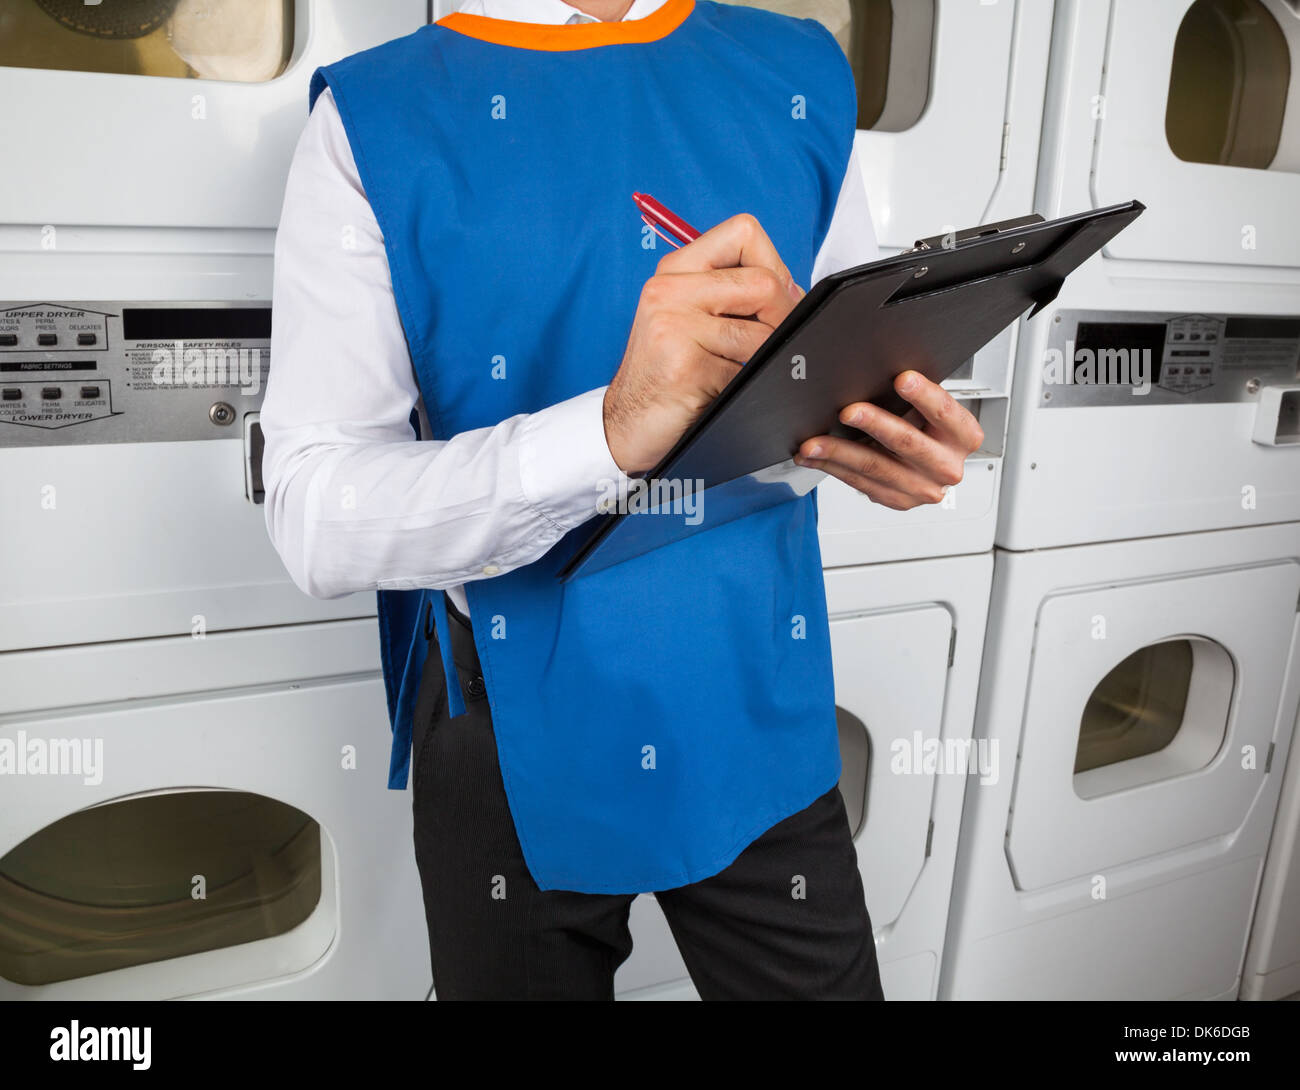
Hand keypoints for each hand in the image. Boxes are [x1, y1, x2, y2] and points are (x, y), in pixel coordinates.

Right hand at [604, 213, 804, 473]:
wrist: (626, 425)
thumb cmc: (667, 372)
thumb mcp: (690, 317)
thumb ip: (734, 292)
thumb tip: (795, 291)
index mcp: (675, 269)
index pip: (744, 232)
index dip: (773, 264)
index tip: (769, 298)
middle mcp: (668, 290)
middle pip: (764, 282)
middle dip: (783, 317)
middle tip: (770, 343)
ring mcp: (673, 327)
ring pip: (763, 333)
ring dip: (766, 358)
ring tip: (740, 371)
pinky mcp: (683, 367)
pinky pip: (747, 371)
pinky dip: (748, 387)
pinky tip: (722, 392)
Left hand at [793, 371, 983, 509]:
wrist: (931, 468)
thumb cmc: (928, 430)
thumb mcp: (930, 411)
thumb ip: (914, 397)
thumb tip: (876, 373)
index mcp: (963, 436)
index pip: (945, 412)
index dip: (924, 395)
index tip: (902, 378)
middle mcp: (947, 465)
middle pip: (906, 441)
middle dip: (874, 424)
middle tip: (848, 411)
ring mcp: (923, 488)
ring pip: (875, 466)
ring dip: (838, 453)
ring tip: (813, 442)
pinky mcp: (898, 500)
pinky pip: (860, 482)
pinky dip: (832, 467)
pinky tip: (814, 457)